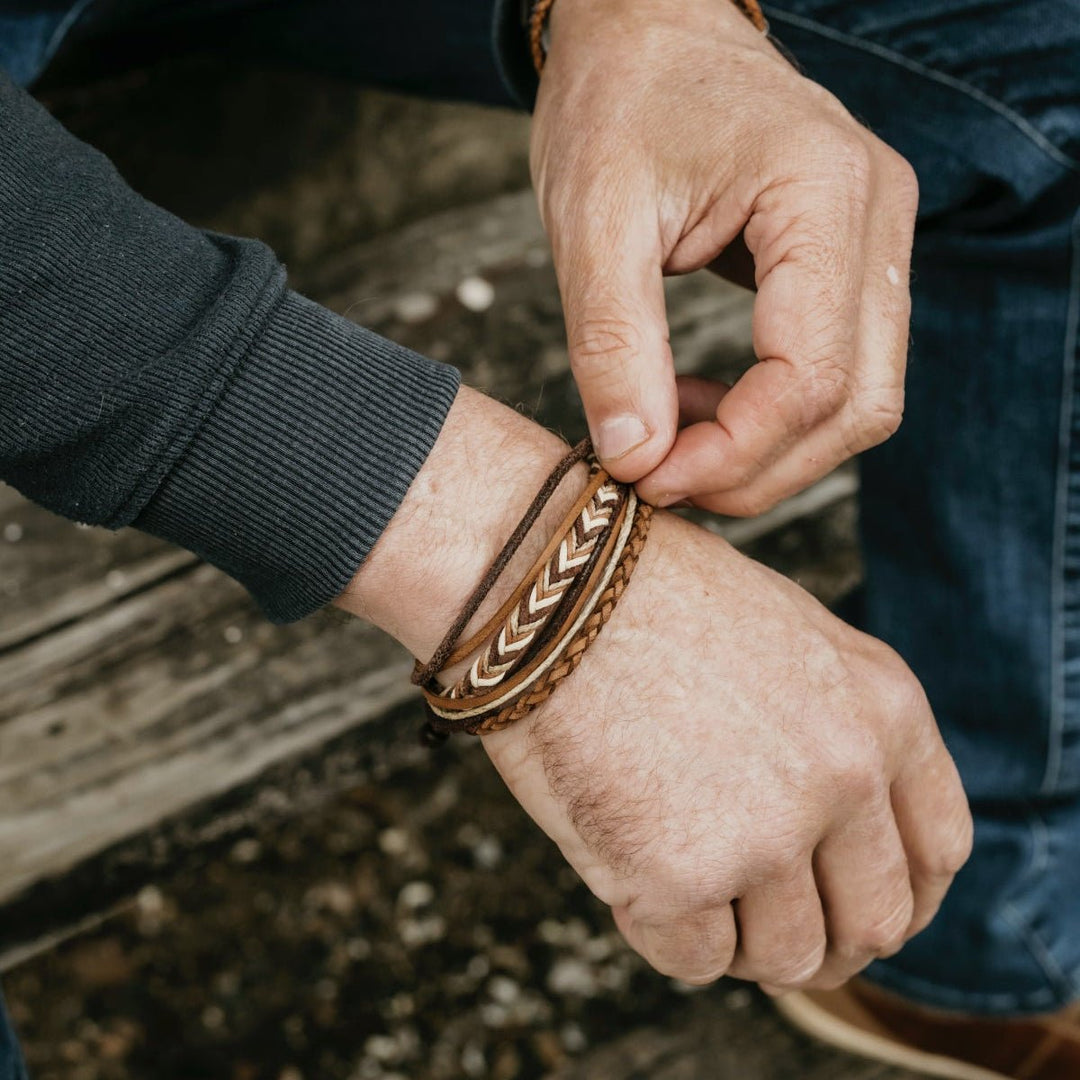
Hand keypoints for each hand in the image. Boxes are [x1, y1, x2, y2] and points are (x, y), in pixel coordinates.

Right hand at [483, 512, 971, 988]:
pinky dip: (661, 928)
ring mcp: (767, 830)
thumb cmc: (645, 597)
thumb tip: (834, 829)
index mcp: (883, 710)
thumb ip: (837, 728)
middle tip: (758, 927)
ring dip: (733, 936)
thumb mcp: (786, 634)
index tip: (851, 912)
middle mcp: (844, 775)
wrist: (543, 583)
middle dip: (819, 940)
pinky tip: (623, 863)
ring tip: (672, 869)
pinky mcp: (680, 873)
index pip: (936, 850)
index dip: (900, 898)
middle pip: (872, 923)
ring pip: (783, 956)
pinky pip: (694, 957)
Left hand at [532, 0, 918, 514]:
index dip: (734, 453)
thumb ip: (612, 344)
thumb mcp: (592, 220)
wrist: (647, 30)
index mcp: (824, 193)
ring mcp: (878, 241)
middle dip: (758, 469)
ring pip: (860, 400)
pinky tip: (701, 404)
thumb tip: (634, 457)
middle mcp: (879, 217)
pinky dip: (775, 415)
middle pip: (859, 405)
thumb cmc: (618, 102)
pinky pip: (841, 370)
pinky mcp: (854, 262)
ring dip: (769, 450)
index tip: (648, 477)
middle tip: (660, 478)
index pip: (812, 377)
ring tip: (673, 438)